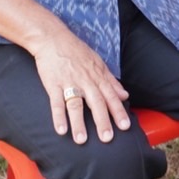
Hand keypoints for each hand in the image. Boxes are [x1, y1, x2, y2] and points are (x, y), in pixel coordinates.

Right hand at [30, 29, 131, 145]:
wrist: (53, 38)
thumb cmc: (77, 51)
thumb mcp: (98, 63)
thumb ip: (111, 81)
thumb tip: (125, 95)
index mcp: (97, 76)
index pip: (110, 96)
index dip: (118, 111)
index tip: (125, 126)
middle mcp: (85, 80)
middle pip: (96, 102)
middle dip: (102, 120)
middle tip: (107, 138)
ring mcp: (69, 82)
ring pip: (75, 104)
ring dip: (79, 123)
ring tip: (81, 140)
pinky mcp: (53, 84)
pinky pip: (56, 102)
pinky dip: (58, 116)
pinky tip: (61, 130)